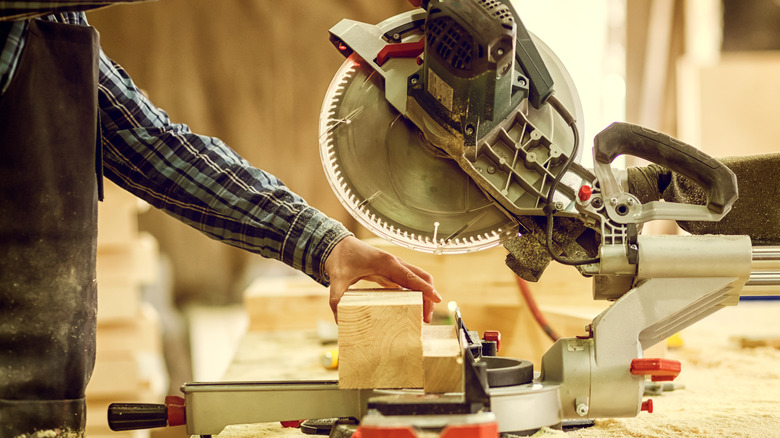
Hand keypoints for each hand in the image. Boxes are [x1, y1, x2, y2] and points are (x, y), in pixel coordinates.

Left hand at [325, 236, 440, 322]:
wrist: (337, 244)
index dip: (426, 289)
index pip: (412, 277)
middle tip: (426, 319)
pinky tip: (413, 306)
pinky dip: (416, 292)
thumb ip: (337, 298)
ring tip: (422, 316)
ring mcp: (394, 266)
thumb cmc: (340, 258)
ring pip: (418, 278)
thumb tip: (339, 319)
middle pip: (422, 277)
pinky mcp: (391, 271)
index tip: (437, 300)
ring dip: (425, 294)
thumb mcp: (337, 279)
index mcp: (386, 263)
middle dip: (429, 296)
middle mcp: (394, 263)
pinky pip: (410, 281)